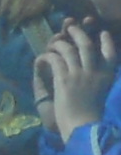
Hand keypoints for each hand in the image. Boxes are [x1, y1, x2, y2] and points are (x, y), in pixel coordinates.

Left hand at [36, 20, 116, 141]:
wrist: (84, 128)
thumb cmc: (91, 115)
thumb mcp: (101, 93)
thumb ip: (98, 78)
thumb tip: (91, 67)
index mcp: (108, 77)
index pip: (111, 54)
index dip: (107, 42)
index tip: (103, 33)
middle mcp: (95, 73)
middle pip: (87, 45)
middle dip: (78, 33)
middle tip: (71, 26)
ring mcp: (80, 75)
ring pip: (68, 49)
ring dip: (58, 43)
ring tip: (54, 42)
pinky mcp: (64, 80)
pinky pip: (54, 59)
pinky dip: (47, 56)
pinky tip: (43, 58)